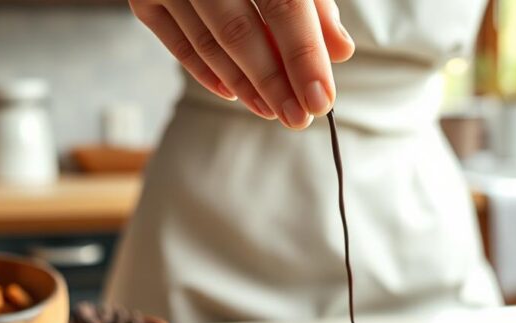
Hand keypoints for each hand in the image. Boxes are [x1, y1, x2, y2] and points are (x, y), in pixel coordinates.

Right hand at [130, 0, 354, 128]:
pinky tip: (234, 94)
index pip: (285, 7)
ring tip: (272, 111)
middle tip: (297, 118)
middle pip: (240, 33)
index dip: (305, 58)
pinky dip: (206, 74)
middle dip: (273, 84)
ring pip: (208, 44)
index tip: (320, 100)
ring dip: (243, 86)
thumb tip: (339, 51)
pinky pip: (177, 45)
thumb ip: (313, 3)